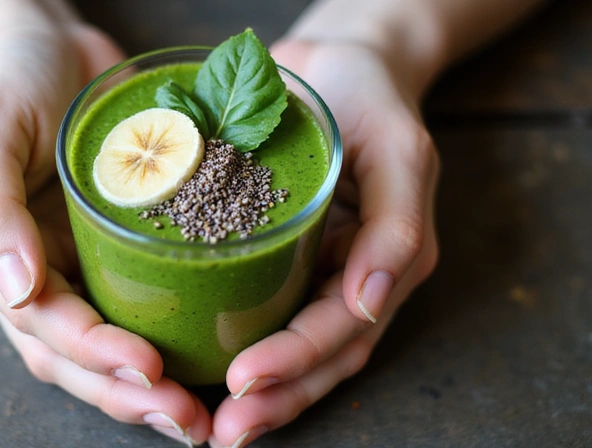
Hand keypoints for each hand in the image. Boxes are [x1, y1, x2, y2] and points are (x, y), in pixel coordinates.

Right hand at [0, 23, 211, 444]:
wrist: (48, 45)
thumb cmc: (10, 78)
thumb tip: (17, 290)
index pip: (43, 324)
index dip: (94, 354)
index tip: (150, 368)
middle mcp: (32, 273)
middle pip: (75, 355)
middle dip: (126, 393)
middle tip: (185, 421)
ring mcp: (73, 264)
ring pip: (106, 345)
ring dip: (148, 386)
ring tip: (197, 416)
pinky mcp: (113, 247)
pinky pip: (139, 303)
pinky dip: (168, 337)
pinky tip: (205, 358)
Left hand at [209, 40, 439, 446]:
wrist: (336, 61)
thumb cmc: (371, 99)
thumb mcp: (399, 152)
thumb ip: (397, 227)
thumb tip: (373, 301)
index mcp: (382, 265)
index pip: (340, 331)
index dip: (296, 362)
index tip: (243, 382)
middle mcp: (346, 277)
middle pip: (315, 357)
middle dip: (274, 398)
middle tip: (224, 432)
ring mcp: (310, 268)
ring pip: (284, 344)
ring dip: (254, 390)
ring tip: (210, 425)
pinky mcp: (272, 251)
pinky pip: (253, 305)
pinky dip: (231, 341)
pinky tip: (196, 365)